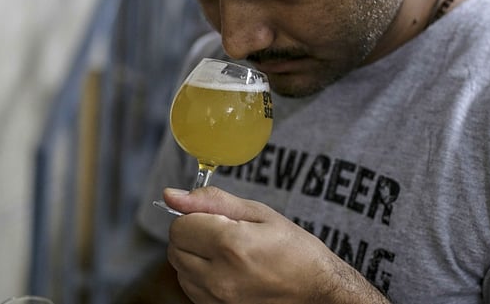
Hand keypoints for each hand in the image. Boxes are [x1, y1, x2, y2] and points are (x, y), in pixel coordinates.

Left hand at [162, 187, 388, 303]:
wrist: (317, 291)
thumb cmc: (295, 250)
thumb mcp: (259, 214)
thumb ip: (211, 202)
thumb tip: (171, 195)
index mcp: (231, 246)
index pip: (180, 225)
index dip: (194, 216)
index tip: (216, 218)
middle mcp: (219, 277)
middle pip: (175, 248)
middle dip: (192, 235)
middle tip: (223, 233)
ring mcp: (217, 299)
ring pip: (179, 269)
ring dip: (194, 256)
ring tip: (227, 253)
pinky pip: (190, 287)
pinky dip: (199, 276)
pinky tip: (226, 270)